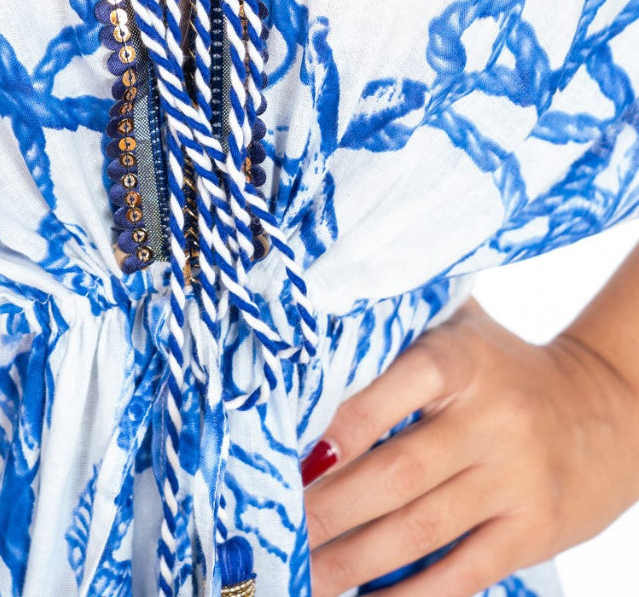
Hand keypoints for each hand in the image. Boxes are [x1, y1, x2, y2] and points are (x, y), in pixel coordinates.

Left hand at [301, 297, 638, 595]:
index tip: (301, 456)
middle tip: (282, 524)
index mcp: (464, 359)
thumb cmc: (502, 363)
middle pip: (398, 472)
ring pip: (422, 528)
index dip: (348, 424)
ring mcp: (515, 479)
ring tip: (308, 572)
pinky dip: (415, 594)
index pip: (400, 386)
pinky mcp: (533, 530)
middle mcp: (491, 420)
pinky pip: (466, 571)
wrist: (606, 406)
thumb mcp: (460, 326)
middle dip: (332, 507)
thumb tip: (320, 319)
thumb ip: (401, 325)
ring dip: (357, 558)